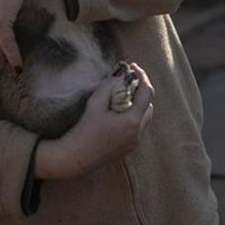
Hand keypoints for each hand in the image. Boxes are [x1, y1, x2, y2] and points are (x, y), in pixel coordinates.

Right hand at [34, 63, 154, 178]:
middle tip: (126, 82)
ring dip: (137, 105)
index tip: (133, 67)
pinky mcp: (128, 148)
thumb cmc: (84, 130)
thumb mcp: (95, 103)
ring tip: (121, 97)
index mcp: (133, 121)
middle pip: (148, 105)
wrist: (76, 157)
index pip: (147, 93)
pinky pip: (137, 128)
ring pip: (144, 118)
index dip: (142, 76)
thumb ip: (109, 87)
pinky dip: (132, 117)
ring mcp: (134, 142)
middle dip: (140, 91)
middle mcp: (138, 133)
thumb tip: (119, 78)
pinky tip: (117, 114)